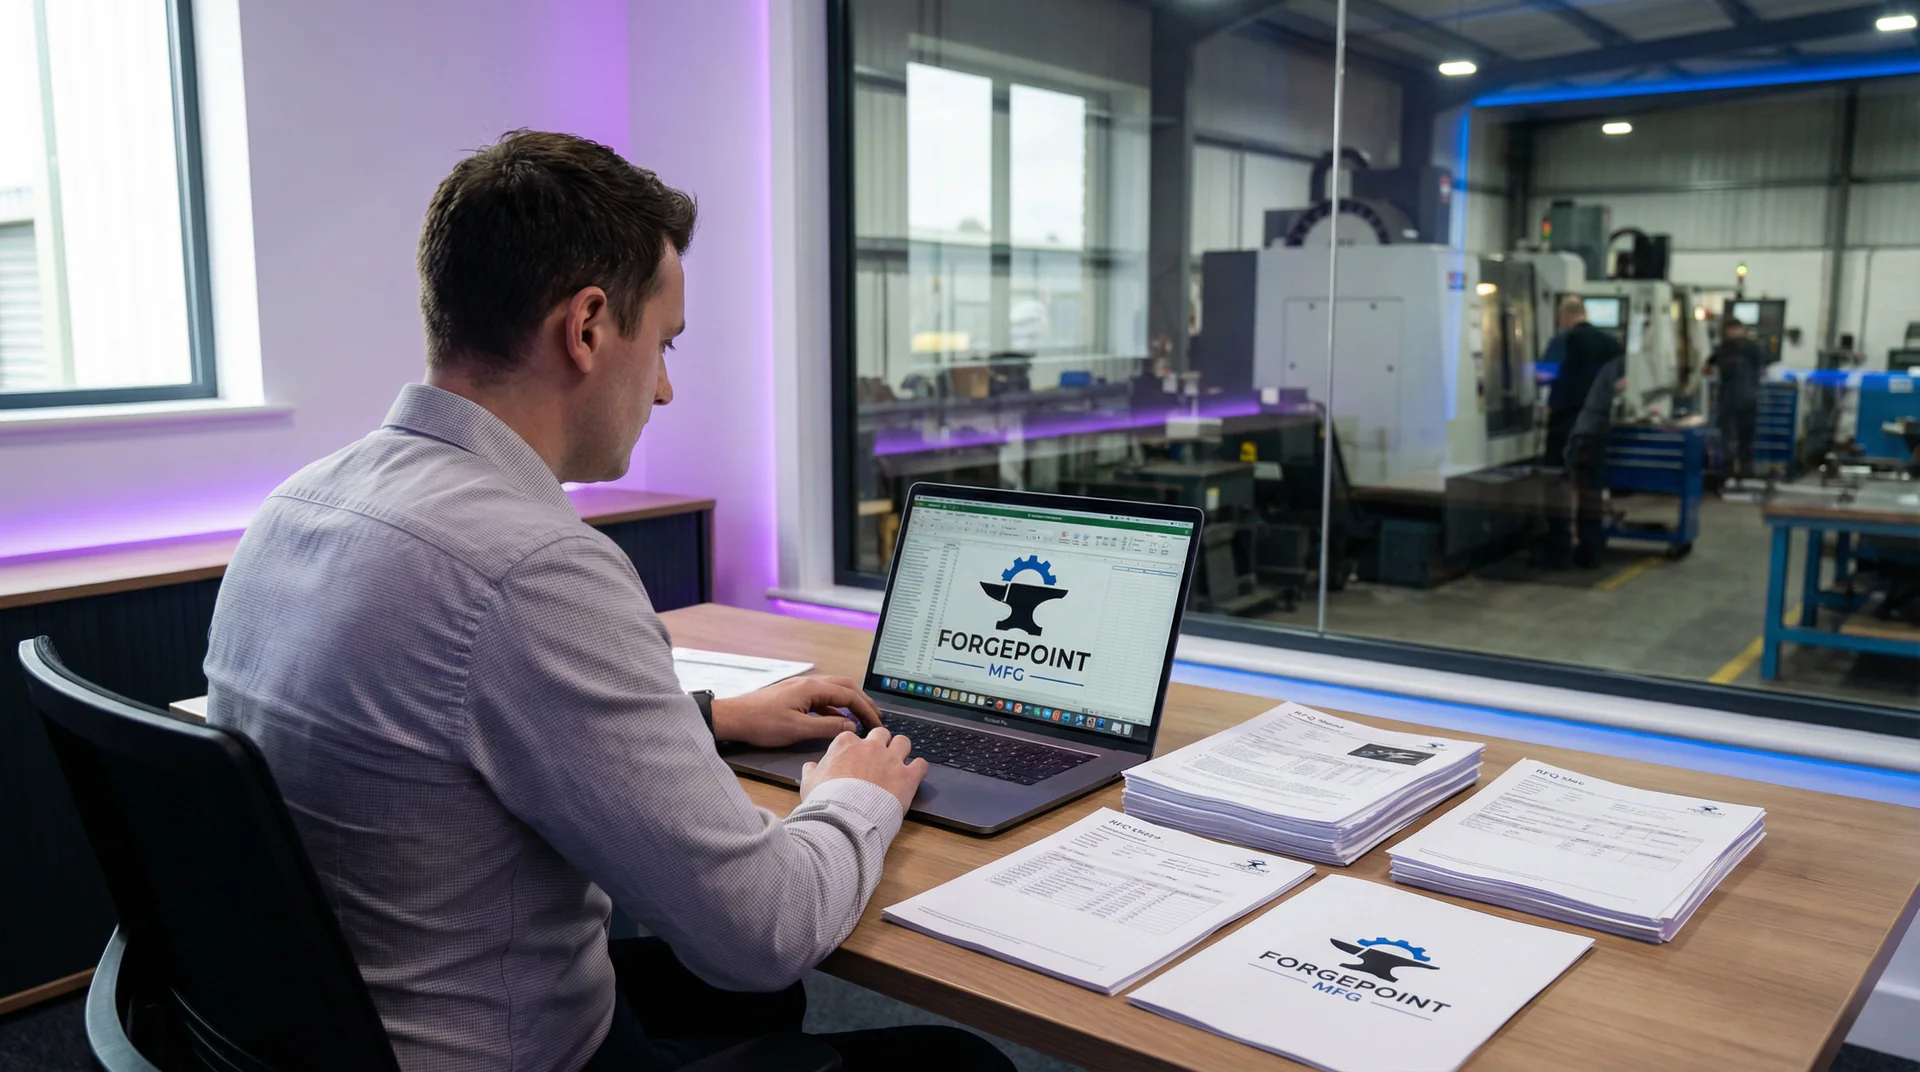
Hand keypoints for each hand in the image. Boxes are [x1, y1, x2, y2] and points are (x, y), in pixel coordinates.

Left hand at [709, 675, 881, 747]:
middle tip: (876, 718)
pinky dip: (835, 709)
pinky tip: (838, 721)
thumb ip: (827, 728)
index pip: (849, 695)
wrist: (734, 718)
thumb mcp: (797, 729)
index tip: (876, 724)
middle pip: (846, 687)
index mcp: (812, 688)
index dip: (866, 710)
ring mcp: (801, 689)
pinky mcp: (795, 697)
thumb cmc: (761, 723)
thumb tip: (851, 727)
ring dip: (850, 704)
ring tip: (862, 718)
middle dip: (863, 702)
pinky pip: (822, 699)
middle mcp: (809, 683)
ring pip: (834, 692)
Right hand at [800, 726, 927, 813]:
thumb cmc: (825, 800)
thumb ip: (812, 771)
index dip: (854, 747)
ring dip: (902, 750)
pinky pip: (921, 764)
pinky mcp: (907, 776)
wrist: (845, 818)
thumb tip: (811, 767)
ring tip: (899, 761)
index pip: (852, 736)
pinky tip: (915, 774)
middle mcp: (871, 747)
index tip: (855, 756)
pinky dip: (919, 768)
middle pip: (881, 733)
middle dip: (881, 742)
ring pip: (903, 741)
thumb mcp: (809, 783)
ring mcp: (891, 760)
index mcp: (846, 745)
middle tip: (879, 756)